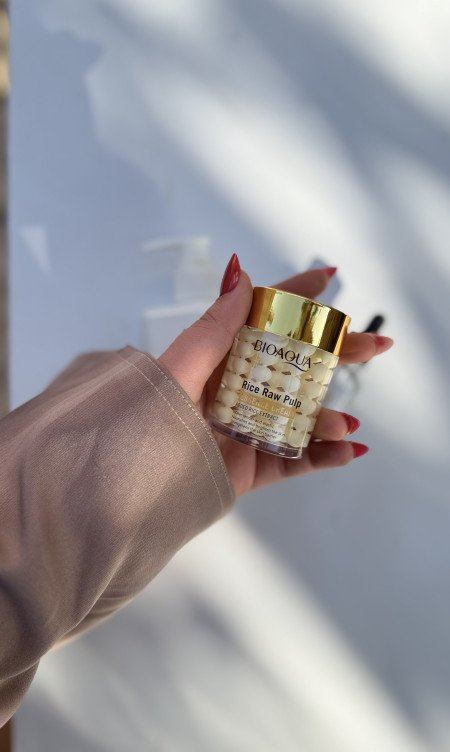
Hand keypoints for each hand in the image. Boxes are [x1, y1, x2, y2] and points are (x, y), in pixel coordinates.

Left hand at [159, 255, 393, 496]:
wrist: (132, 483)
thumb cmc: (150, 417)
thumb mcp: (182, 366)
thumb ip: (214, 327)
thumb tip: (241, 276)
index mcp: (221, 360)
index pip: (265, 321)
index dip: (297, 298)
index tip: (328, 278)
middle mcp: (239, 390)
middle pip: (297, 367)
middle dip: (339, 354)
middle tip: (377, 345)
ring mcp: (249, 429)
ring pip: (301, 416)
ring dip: (329, 417)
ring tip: (343, 423)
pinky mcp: (251, 467)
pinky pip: (294, 462)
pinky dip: (325, 457)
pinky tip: (349, 450)